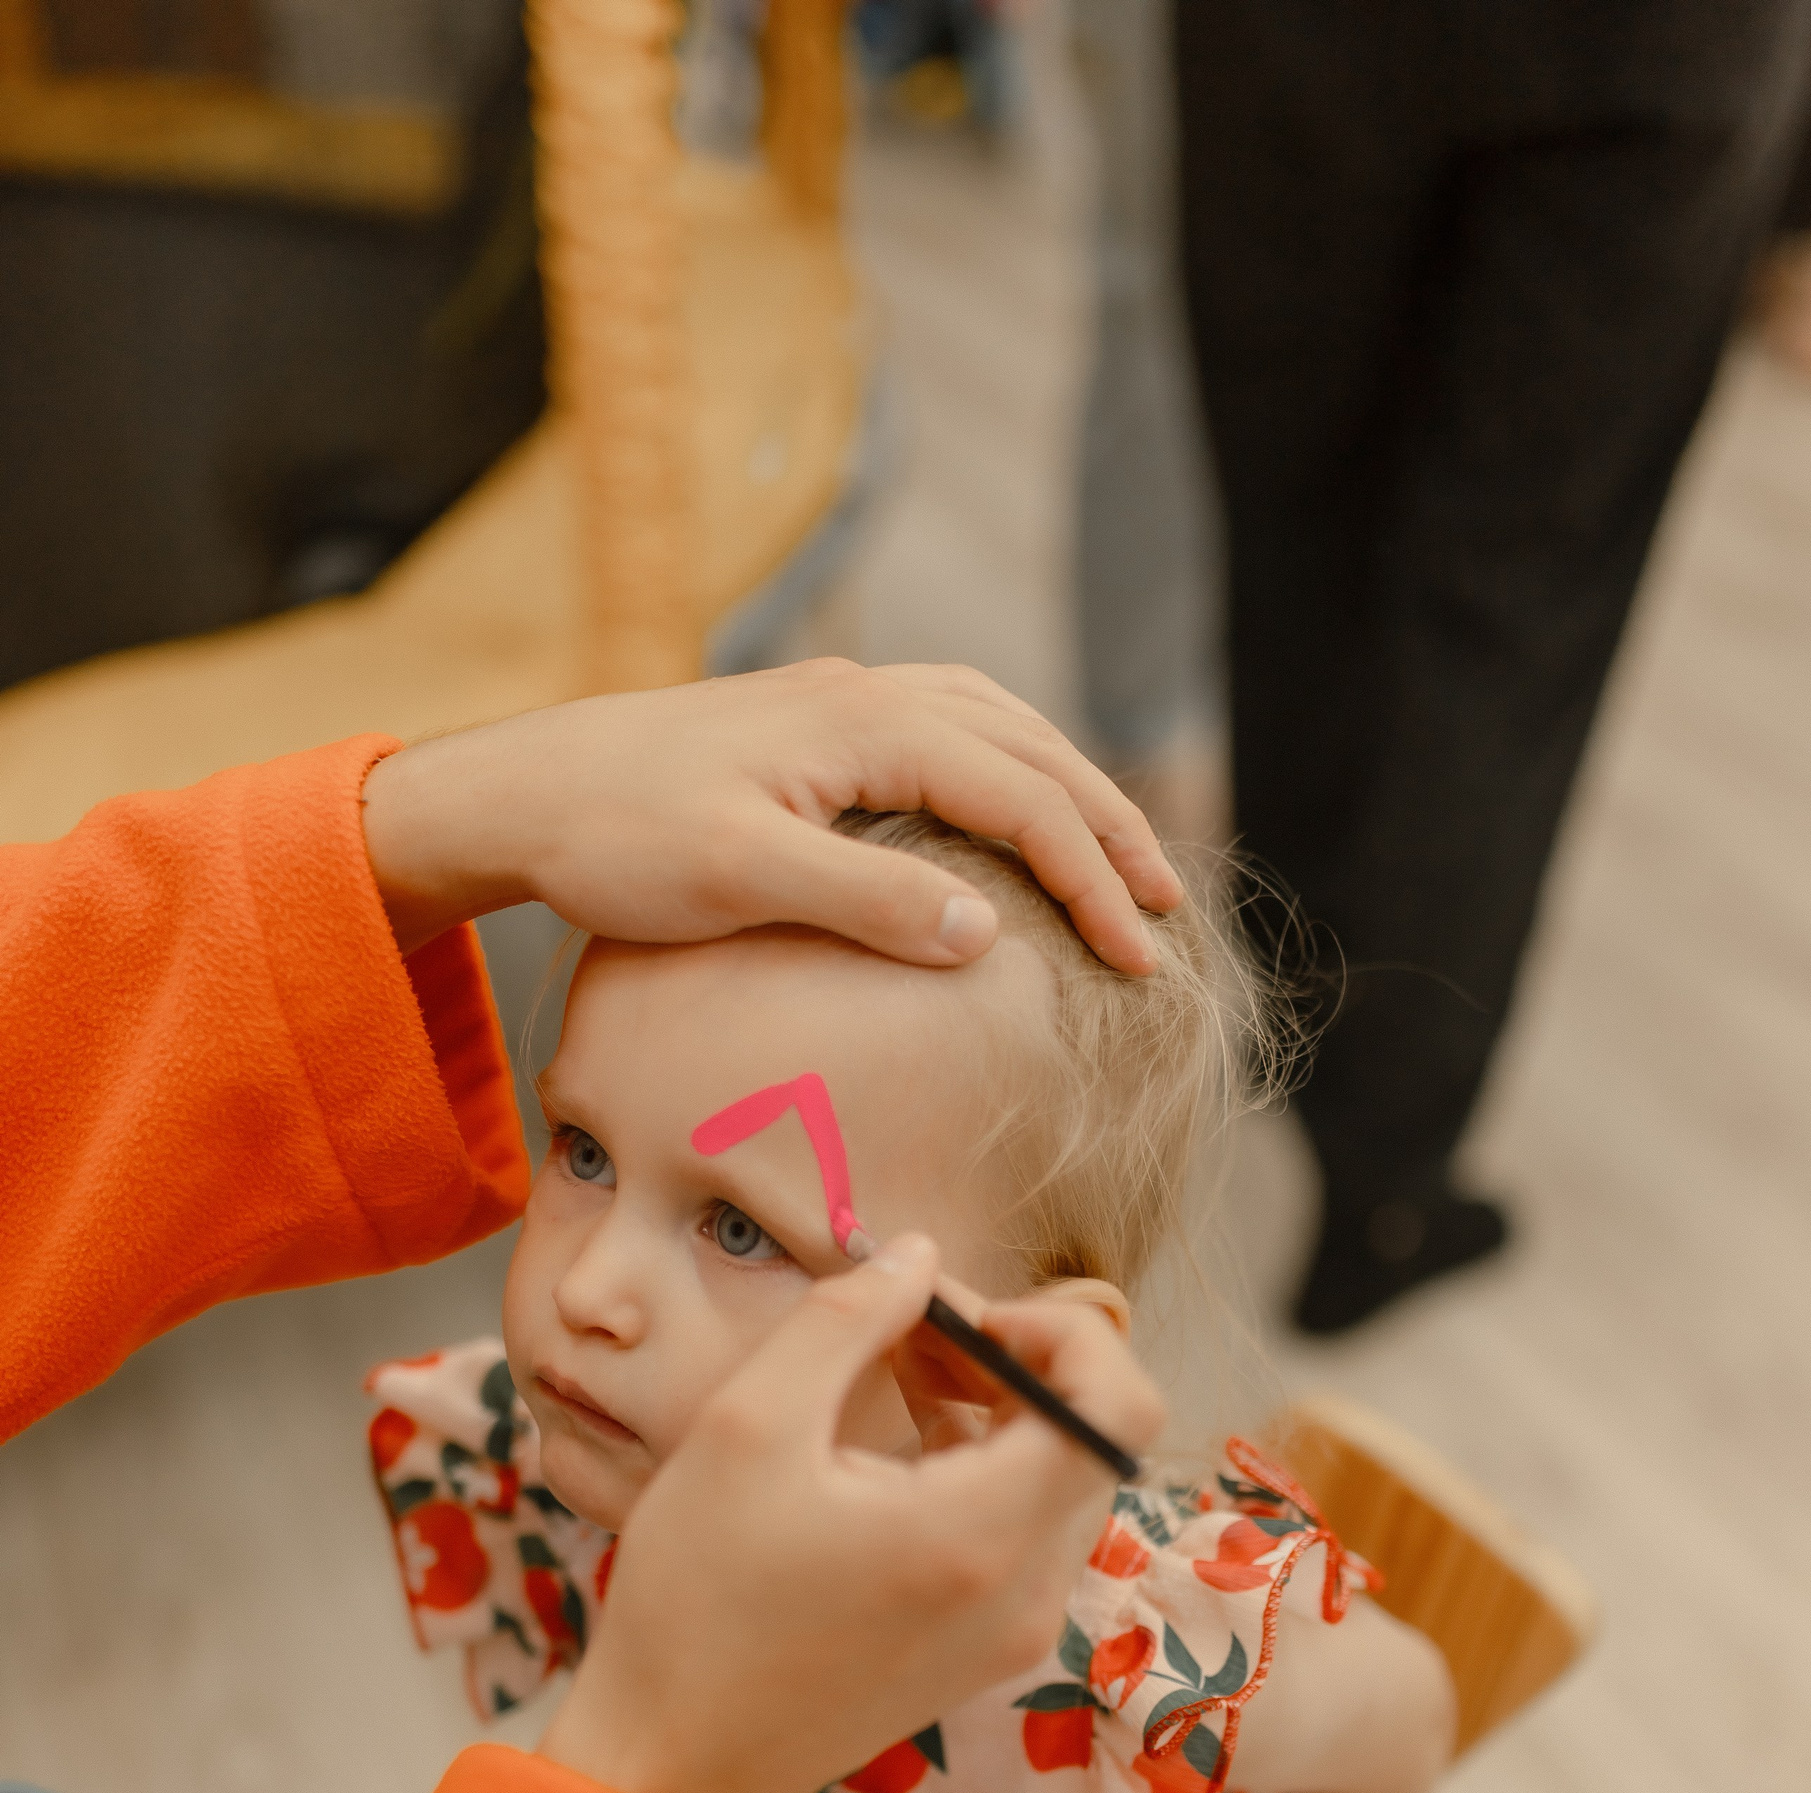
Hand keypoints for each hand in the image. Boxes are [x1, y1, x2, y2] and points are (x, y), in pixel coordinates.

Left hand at [360, 661, 1178, 975]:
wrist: (523, 791)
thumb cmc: (617, 840)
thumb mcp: (740, 880)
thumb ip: (867, 902)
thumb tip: (988, 932)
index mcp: (863, 727)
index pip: (1021, 797)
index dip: (1091, 880)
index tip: (1138, 958)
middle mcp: (867, 696)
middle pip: (1032, 750)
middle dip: (1110, 831)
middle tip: (1166, 915)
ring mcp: (843, 703)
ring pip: (999, 728)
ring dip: (1069, 792)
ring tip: (1120, 863)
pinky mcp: (818, 725)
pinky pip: (951, 727)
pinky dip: (1011, 766)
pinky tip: (1015, 806)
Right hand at [538, 1235, 1166, 1792]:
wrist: (675, 1760)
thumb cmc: (697, 1601)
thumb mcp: (746, 1427)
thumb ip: (845, 1321)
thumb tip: (917, 1258)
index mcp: (982, 1535)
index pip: (1119, 1404)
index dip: (1065, 1331)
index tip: (963, 1318)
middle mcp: (1028, 1589)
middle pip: (1094, 1436)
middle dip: (1018, 1360)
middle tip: (911, 1333)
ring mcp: (1016, 1628)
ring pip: (1059, 1479)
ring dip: (997, 1411)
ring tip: (890, 1379)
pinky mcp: (988, 1649)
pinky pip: (1024, 1532)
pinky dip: (980, 1471)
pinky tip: (886, 1452)